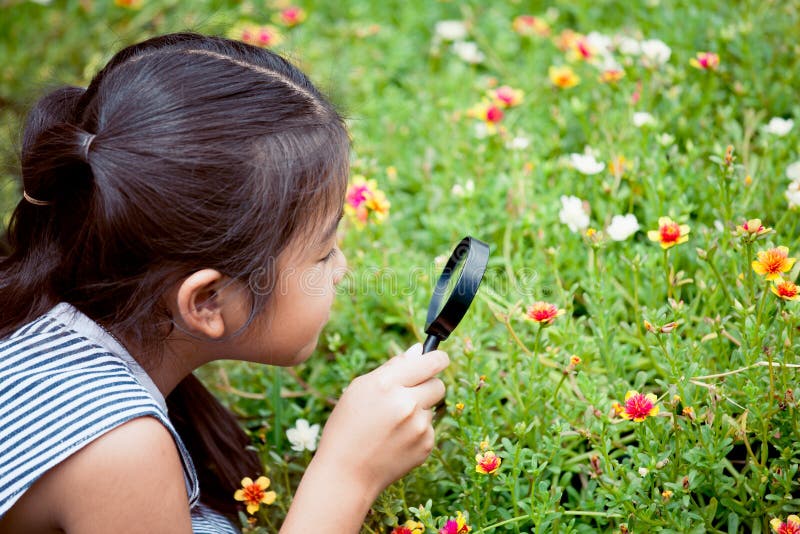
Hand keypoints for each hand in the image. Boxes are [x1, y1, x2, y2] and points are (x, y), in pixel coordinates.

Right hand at [315, 343, 448, 498]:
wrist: (346, 474)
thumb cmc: (347, 426)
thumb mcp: (359, 389)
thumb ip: (393, 367)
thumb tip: (419, 350)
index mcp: (387, 384)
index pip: (431, 362)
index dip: (438, 358)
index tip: (440, 359)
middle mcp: (407, 403)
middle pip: (438, 384)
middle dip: (428, 386)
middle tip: (409, 395)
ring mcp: (419, 426)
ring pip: (432, 407)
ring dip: (418, 411)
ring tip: (392, 425)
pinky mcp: (426, 445)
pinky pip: (429, 428)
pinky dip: (416, 432)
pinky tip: (395, 441)